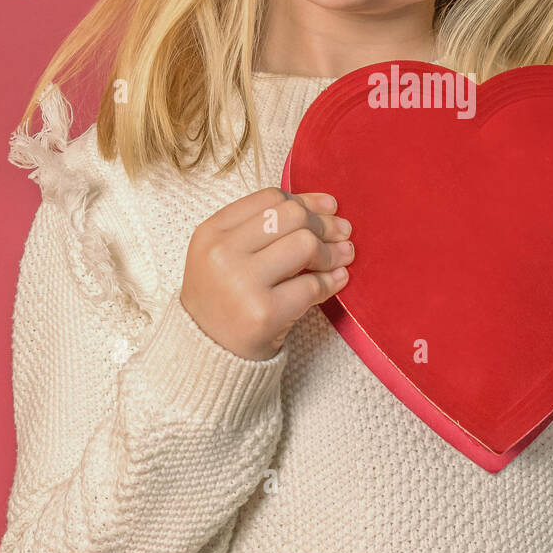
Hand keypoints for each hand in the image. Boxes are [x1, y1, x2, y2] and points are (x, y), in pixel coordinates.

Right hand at [181, 187, 354, 360]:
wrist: (207, 353)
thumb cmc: (224, 299)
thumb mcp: (225, 254)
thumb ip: (263, 228)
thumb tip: (325, 206)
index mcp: (211, 233)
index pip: (269, 199)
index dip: (306, 200)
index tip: (329, 207)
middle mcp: (222, 254)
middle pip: (291, 216)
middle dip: (325, 223)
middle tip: (343, 233)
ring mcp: (242, 284)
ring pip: (305, 245)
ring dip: (332, 251)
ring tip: (344, 255)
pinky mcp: (264, 313)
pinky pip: (311, 285)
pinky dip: (331, 281)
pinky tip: (338, 279)